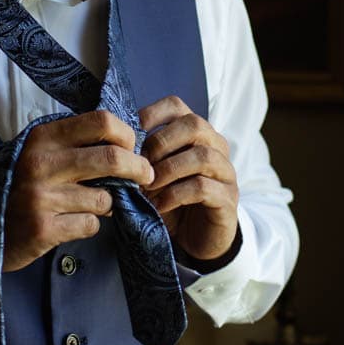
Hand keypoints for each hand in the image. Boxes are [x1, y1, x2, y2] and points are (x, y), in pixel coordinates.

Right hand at [1, 110, 153, 272]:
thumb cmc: (14, 184)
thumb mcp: (36, 151)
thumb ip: (72, 144)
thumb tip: (125, 142)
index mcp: (43, 137)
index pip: (101, 121)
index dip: (126, 134)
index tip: (133, 148)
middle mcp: (42, 163)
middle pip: (112, 157)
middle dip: (138, 168)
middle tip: (146, 176)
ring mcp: (42, 197)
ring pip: (105, 198)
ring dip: (106, 205)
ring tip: (86, 206)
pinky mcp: (44, 229)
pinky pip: (90, 224)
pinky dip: (88, 225)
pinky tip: (69, 223)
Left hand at [139, 96, 238, 262]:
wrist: (197, 239)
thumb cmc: (172, 201)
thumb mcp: (154, 175)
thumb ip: (142, 158)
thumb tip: (116, 146)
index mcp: (196, 133)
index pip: (177, 106)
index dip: (151, 114)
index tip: (130, 135)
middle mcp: (216, 146)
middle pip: (194, 125)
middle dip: (161, 143)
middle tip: (140, 165)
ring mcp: (225, 172)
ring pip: (202, 155)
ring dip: (168, 170)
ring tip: (148, 187)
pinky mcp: (227, 198)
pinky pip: (203, 187)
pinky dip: (175, 195)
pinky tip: (159, 205)